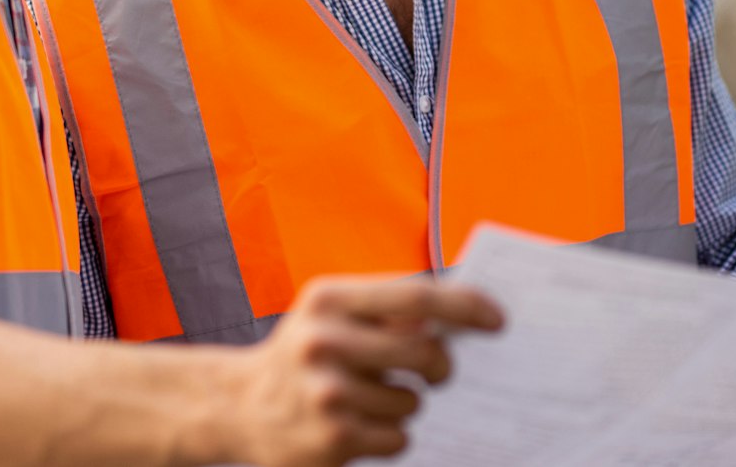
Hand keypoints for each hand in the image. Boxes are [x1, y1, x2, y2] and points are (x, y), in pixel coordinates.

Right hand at [219, 275, 504, 466]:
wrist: (238, 407)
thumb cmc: (302, 353)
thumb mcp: (329, 314)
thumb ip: (383, 310)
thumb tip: (455, 317)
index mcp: (329, 299)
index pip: (415, 296)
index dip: (464, 306)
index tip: (497, 319)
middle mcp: (324, 342)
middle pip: (423, 351)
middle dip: (440, 365)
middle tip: (435, 371)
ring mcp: (327, 393)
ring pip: (411, 401)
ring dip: (403, 403)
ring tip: (367, 398)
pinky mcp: (333, 438)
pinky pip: (399, 436)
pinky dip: (389, 433)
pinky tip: (358, 425)